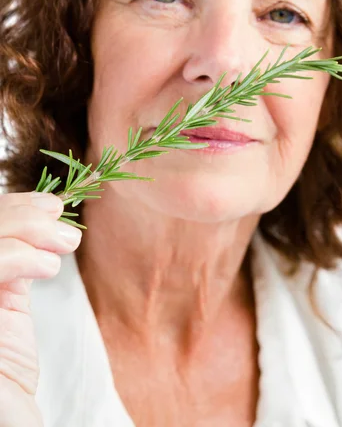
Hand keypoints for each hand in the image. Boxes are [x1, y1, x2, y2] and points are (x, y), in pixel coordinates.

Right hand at [0, 192, 81, 426]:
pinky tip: (48, 267)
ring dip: (29, 230)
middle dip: (25, 215)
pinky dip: (20, 256)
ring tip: (65, 243)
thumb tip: (45, 217)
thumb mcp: (8, 301)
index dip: (13, 207)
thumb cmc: (5, 366)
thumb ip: (14, 262)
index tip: (53, 206)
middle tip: (65, 228)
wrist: (7, 416)